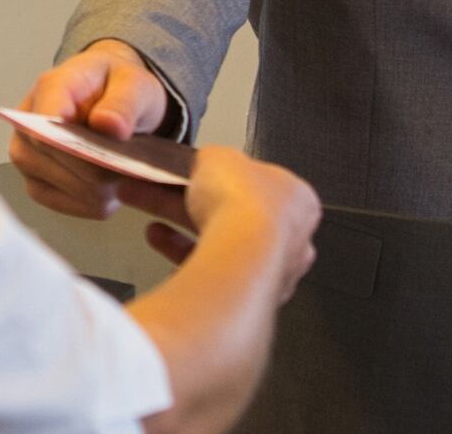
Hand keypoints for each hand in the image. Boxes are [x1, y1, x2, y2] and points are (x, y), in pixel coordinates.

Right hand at [8, 39, 173, 218]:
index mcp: (49, 89)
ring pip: (77, 190)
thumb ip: (124, 102)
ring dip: (108, 186)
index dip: (78, 143)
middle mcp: (26, 127)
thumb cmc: (119, 88)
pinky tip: (113, 182)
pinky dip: (104, 199)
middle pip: (65, 162)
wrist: (112, 99)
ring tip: (124, 166)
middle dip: (105, 166)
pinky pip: (79, 207)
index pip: (48, 124)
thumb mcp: (134, 84)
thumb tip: (107, 125)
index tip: (113, 149)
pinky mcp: (39, 188)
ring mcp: (27, 161)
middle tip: (133, 158)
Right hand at [125, 147, 319, 302]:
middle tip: (164, 198)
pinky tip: (165, 255)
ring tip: (154, 227)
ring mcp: (272, 270)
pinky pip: (213, 276)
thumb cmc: (243, 207)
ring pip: (221, 246)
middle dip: (193, 207)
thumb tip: (207, 160)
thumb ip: (214, 159)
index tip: (198, 177)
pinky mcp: (249, 294)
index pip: (259, 183)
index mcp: (298, 198)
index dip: (225, 178)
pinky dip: (186, 263)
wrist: (238, 256)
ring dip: (183, 237)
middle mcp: (292, 238)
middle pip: (234, 216)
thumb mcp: (219, 157)